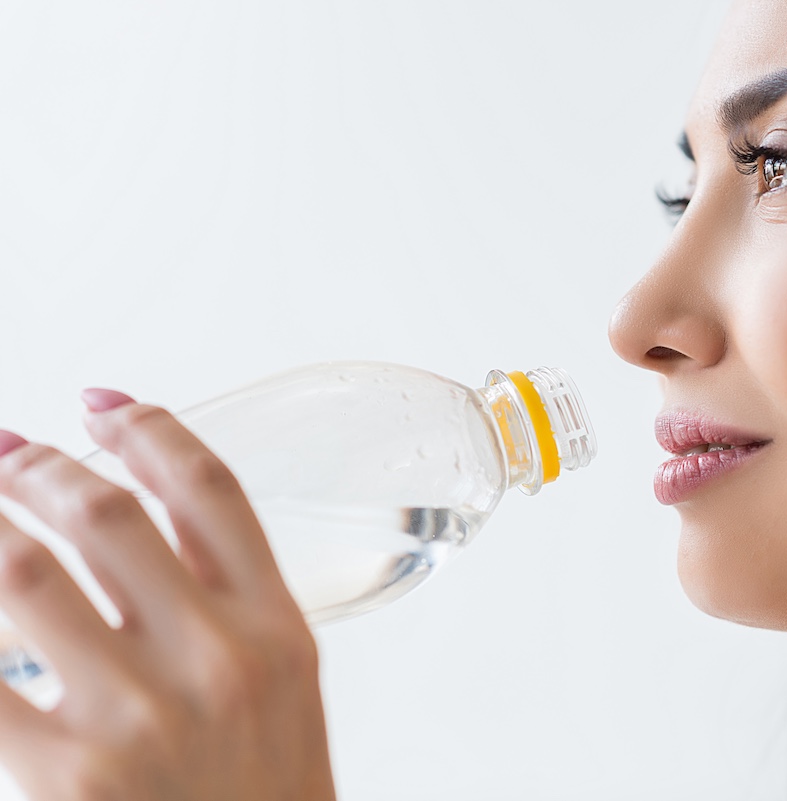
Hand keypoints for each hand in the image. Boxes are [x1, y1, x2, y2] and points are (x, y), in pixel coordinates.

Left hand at [0, 390, 337, 799]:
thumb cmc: (266, 799)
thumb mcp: (283, 692)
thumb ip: (228, 608)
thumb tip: (128, 533)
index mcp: (278, 631)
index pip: (212, 492)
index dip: (150, 429)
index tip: (102, 403)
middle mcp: (215, 660)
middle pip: (109, 515)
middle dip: (37, 466)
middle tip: (3, 451)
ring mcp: (140, 718)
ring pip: (24, 573)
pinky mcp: (67, 778)